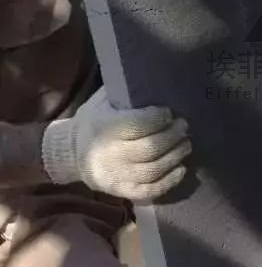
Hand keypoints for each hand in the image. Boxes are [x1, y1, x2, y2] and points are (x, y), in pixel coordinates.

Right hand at [41, 87, 191, 202]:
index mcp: (106, 127)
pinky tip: (181, 169)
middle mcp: (111, 153)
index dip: (159, 118)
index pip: (139, 124)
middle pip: (150, 148)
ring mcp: (116, 176)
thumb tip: (152, 74)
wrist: (70, 153)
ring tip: (186, 144)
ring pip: (153, 170)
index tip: (169, 112)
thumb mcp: (104, 101)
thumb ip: (125, 91)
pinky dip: (168, 182)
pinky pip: (148, 191)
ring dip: (175, 156)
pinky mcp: (121, 191)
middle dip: (172, 136)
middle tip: (184, 126)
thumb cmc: (94, 121)